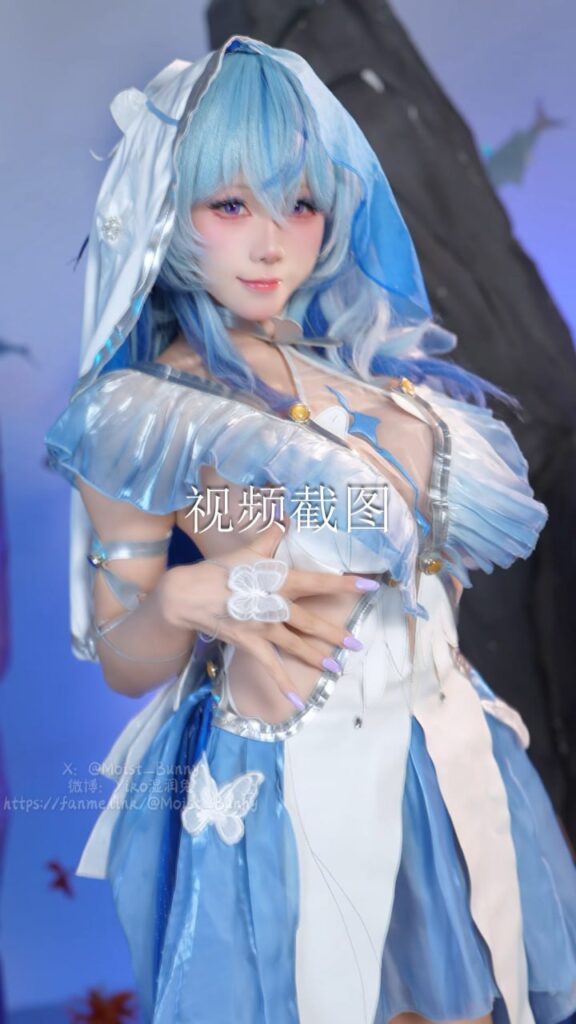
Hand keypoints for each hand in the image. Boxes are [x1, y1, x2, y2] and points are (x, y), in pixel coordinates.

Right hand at [158, 524, 380, 706]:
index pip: (318, 581)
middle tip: (357, 644)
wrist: (186, 594)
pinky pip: (270, 666)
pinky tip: (297, 700)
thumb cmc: (218, 569)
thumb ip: (271, 535)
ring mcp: (263, 627)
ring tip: (337, 668)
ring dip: (317, 657)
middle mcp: (275, 606)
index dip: (345, 583)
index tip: (371, 586)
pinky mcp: (249, 643)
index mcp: (279, 581)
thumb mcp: (247, 550)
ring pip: (296, 645)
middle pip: (311, 622)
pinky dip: (283, 683)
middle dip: (335, 634)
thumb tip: (286, 515)